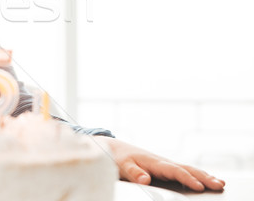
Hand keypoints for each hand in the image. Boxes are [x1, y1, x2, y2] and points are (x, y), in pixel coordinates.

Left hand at [94, 137, 224, 191]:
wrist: (114, 148)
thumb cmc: (118, 158)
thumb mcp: (123, 166)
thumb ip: (134, 173)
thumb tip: (145, 180)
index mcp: (154, 162)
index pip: (175, 171)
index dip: (188, 179)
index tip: (200, 187)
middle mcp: (162, 162)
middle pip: (187, 169)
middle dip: (204, 177)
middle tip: (220, 185)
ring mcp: (165, 164)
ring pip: (188, 169)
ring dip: (204, 175)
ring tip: (220, 183)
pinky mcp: (164, 167)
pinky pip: (184, 171)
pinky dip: (197, 175)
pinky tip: (206, 180)